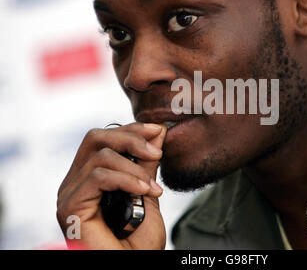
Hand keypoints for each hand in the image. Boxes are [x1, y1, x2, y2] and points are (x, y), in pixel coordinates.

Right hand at [56, 122, 166, 249]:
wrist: (132, 264)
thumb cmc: (137, 240)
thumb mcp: (147, 192)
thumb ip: (147, 164)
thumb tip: (157, 131)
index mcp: (90, 176)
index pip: (104, 139)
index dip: (131, 130)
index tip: (157, 131)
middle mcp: (75, 182)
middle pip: (96, 138)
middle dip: (130, 138)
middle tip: (156, 151)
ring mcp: (69, 193)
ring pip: (100, 156)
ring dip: (134, 168)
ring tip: (152, 188)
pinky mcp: (69, 206)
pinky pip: (97, 177)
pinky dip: (125, 179)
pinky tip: (143, 191)